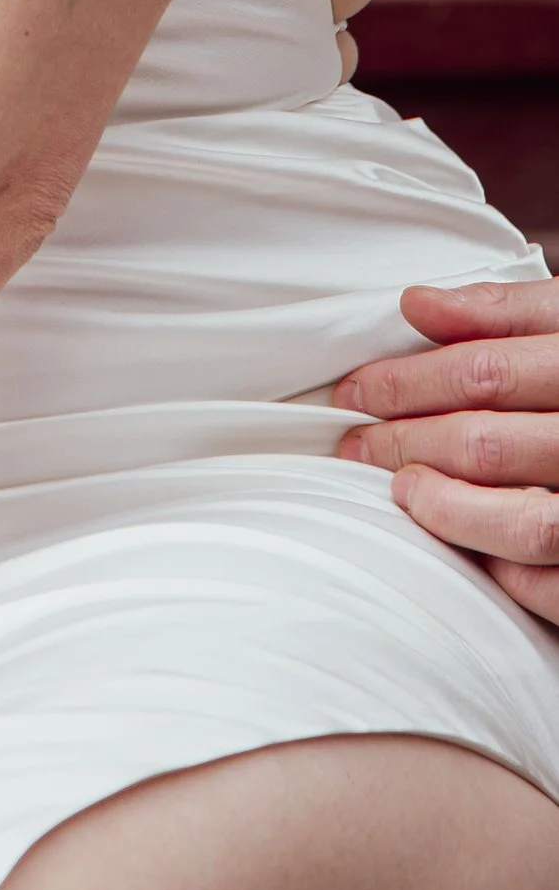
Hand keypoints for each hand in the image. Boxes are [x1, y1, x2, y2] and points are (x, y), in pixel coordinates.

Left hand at [335, 277, 558, 622]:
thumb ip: (510, 312)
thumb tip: (418, 305)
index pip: (483, 373)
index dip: (406, 382)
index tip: (354, 391)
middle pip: (490, 443)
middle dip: (406, 443)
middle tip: (352, 444)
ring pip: (528, 523)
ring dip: (447, 510)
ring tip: (401, 491)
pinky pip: (558, 584)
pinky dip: (506, 566)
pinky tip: (469, 544)